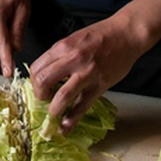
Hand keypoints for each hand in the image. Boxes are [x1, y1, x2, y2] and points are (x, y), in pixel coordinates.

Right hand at [0, 0, 29, 76]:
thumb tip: (16, 50)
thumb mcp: (24, 9)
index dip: (6, 61)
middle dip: (5, 52)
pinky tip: (5, 23)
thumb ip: (19, 31)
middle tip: (18, 39)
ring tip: (12, 25)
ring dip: (2, 44)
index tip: (8, 74)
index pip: (1, 44)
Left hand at [27, 15, 143, 132]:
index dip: (33, 82)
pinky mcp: (100, 85)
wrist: (127, 33)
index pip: (36, 68)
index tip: (39, 88)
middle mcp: (72, 59)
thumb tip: (48, 73)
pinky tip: (65, 127)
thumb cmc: (102, 34)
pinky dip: (71, 120)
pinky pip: (82, 106)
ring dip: (54, 110)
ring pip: (61, 97)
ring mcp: (87, 74)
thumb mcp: (74, 38)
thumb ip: (61, 55)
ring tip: (54, 113)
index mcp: (63, 46)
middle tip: (44, 100)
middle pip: (43, 82)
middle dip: (39, 96)